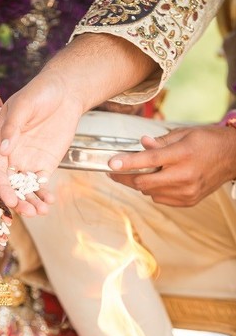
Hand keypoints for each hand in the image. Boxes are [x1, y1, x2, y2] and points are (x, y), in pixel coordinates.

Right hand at [0, 70, 82, 215]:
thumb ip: (12, 126)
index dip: (2, 188)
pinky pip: (41, 184)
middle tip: (29, 212)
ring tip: (41, 211)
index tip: (11, 201)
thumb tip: (3, 150)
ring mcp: (27, 162)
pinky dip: (44, 195)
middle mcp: (10, 156)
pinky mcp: (44, 165)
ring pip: (25, 188)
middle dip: (18, 201)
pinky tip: (49, 202)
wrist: (65, 92)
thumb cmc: (40, 92)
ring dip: (31, 202)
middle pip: (10, 185)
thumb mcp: (24, 105)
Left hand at [108, 125, 235, 206]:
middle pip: (144, 182)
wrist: (232, 159)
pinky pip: (160, 198)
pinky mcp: (187, 201)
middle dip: (127, 177)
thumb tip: (142, 144)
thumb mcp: (185, 134)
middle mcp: (184, 175)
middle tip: (116, 170)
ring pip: (149, 192)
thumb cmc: (208, 142)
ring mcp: (186, 191)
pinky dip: (155, 190)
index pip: (150, 159)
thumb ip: (161, 142)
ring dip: (142, 183)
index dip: (128, 163)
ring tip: (145, 171)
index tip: (112, 164)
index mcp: (183, 154)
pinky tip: (161, 179)